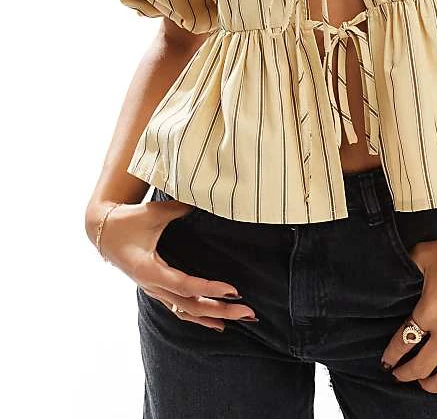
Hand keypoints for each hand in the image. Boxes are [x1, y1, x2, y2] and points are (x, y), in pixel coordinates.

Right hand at [90, 199, 257, 331]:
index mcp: (150, 270)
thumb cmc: (127, 221)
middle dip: (220, 309)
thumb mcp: (153, 213)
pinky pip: (179, 309)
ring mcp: (154, 290)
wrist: (102, 232)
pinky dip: (198, 316)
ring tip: (238, 319)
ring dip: (213, 316)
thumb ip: (179, 209)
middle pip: (190, 305)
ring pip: (185, 311)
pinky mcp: (156, 289)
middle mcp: (152, 286)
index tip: (233, 290)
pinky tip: (217, 323)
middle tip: (249, 311)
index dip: (209, 288)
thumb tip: (204, 200)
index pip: (185, 285)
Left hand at [380, 236, 436, 391]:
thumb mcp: (425, 253)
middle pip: (420, 367)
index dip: (391, 356)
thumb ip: (408, 263)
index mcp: (428, 311)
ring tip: (424, 383)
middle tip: (399, 375)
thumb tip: (395, 266)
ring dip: (431, 386)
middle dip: (405, 374)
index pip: (402, 343)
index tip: (386, 362)